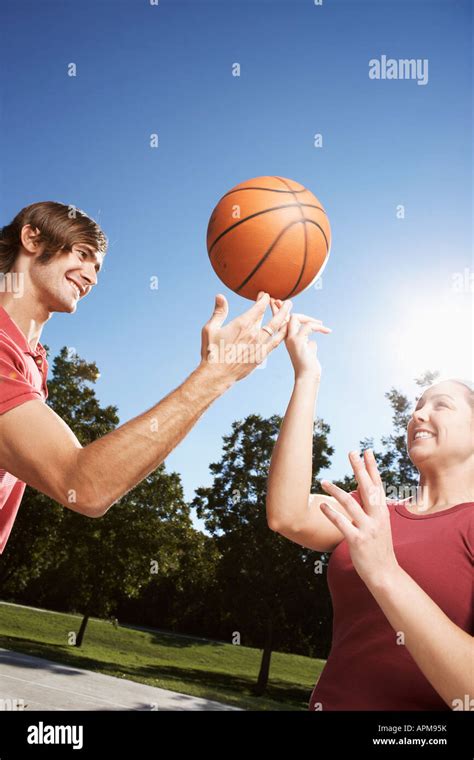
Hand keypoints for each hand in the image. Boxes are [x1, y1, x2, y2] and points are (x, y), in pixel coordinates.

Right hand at [200, 291, 291, 382]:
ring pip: (277, 329)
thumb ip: (219, 312)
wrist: (216, 374)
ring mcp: (259, 345)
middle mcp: (253, 334)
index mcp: (242, 324)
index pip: (259, 307)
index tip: (265, 295)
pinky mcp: (261, 356)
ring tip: (290, 312)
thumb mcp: (210, 328)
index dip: (264, 299)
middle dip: (279, 308)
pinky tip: (286, 330)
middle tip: (285, 302)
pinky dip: (282, 334)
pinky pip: (276, 343)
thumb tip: (220, 296)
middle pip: (272, 317)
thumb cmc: (211, 351)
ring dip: (284, 319)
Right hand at [270, 297, 330, 379]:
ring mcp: (291, 339)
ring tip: (323, 326)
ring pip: (296, 318)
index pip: (282, 322)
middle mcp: (287, 338)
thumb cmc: (309, 367)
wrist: (308, 377)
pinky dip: (318, 327)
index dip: (279, 311)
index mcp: (288, 340)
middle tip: (289, 304)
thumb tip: (313, 342)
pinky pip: (308, 326)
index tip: (276, 301)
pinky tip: (326, 331)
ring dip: (311, 320)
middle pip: (285, 317)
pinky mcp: (297, 341)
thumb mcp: (308, 352)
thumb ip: (308, 344)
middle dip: (285, 308)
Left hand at [319, 450, 399, 587]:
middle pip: (367, 488)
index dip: (371, 467)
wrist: (384, 573)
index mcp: (382, 512)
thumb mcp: (379, 525)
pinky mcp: (357, 540)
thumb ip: (371, 508)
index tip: (366, 451)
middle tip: (351, 452)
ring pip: (350, 503)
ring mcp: (368, 528)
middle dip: (359, 469)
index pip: (377, 485)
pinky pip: (342, 523)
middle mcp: (377, 517)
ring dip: (335, 491)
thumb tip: (361, 489)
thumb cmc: (378, 548)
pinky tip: (322, 505)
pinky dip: (331, 513)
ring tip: (323, 481)